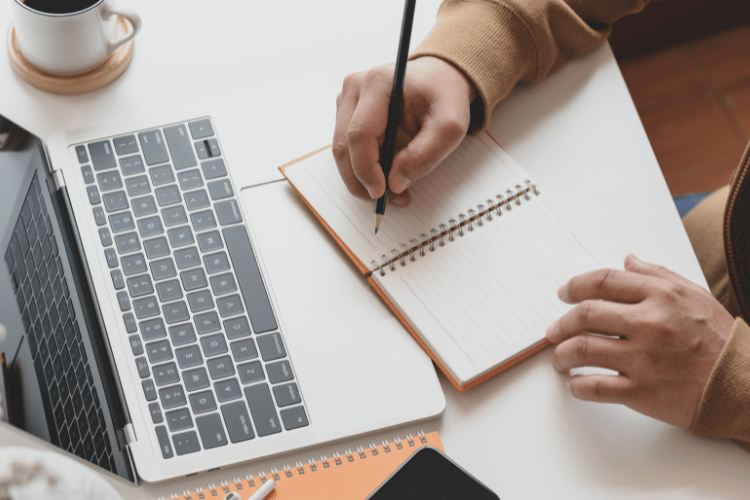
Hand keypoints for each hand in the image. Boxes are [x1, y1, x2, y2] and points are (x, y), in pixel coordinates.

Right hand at [333, 56, 474, 205]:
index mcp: (378, 83)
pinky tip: (385, 176)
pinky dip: (363, 169)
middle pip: (344, 146)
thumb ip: (424, 155)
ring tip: (392, 192)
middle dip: (361, 181)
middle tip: (386, 201)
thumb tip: (394, 184)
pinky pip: (347, 150)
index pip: (359, 134)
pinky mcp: (347, 113)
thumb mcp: (450, 127)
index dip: (366, 169)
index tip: (382, 193)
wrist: (439, 80)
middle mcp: (354, 88)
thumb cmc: (444, 98)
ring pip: (342, 151)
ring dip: (361, 179)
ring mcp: (347, 99)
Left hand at [546, 254, 733, 428]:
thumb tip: (628, 261)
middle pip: (584, 315)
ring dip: (561, 354)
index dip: (575, 286)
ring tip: (559, 358)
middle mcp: (649, 324)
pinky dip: (577, 386)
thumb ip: (657, 275)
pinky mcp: (642, 392)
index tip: (563, 293)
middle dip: (560, 323)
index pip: (602, 282)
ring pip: (582, 349)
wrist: (744, 386)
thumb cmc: (720, 341)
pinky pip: (594, 386)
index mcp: (660, 296)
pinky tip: (575, 383)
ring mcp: (643, 359)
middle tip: (553, 330)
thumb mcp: (693, 296)